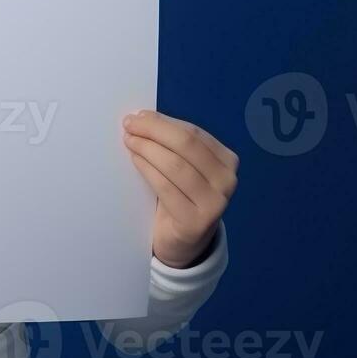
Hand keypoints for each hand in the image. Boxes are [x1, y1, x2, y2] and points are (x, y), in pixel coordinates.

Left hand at [122, 110, 237, 267]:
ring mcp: (215, 202)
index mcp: (227, 160)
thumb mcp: (185, 167)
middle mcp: (227, 180)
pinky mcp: (196, 221)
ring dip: (147, 148)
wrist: (184, 241)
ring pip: (175, 165)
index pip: (193, 133)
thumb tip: (144, 117)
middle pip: (186, 144)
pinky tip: (135, 160)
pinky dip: (147, 169)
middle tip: (129, 125)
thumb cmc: (181, 196)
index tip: (139, 116)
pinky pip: (166, 187)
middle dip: (154, 130)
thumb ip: (172, 144)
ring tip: (129, 141)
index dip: (163, 122)